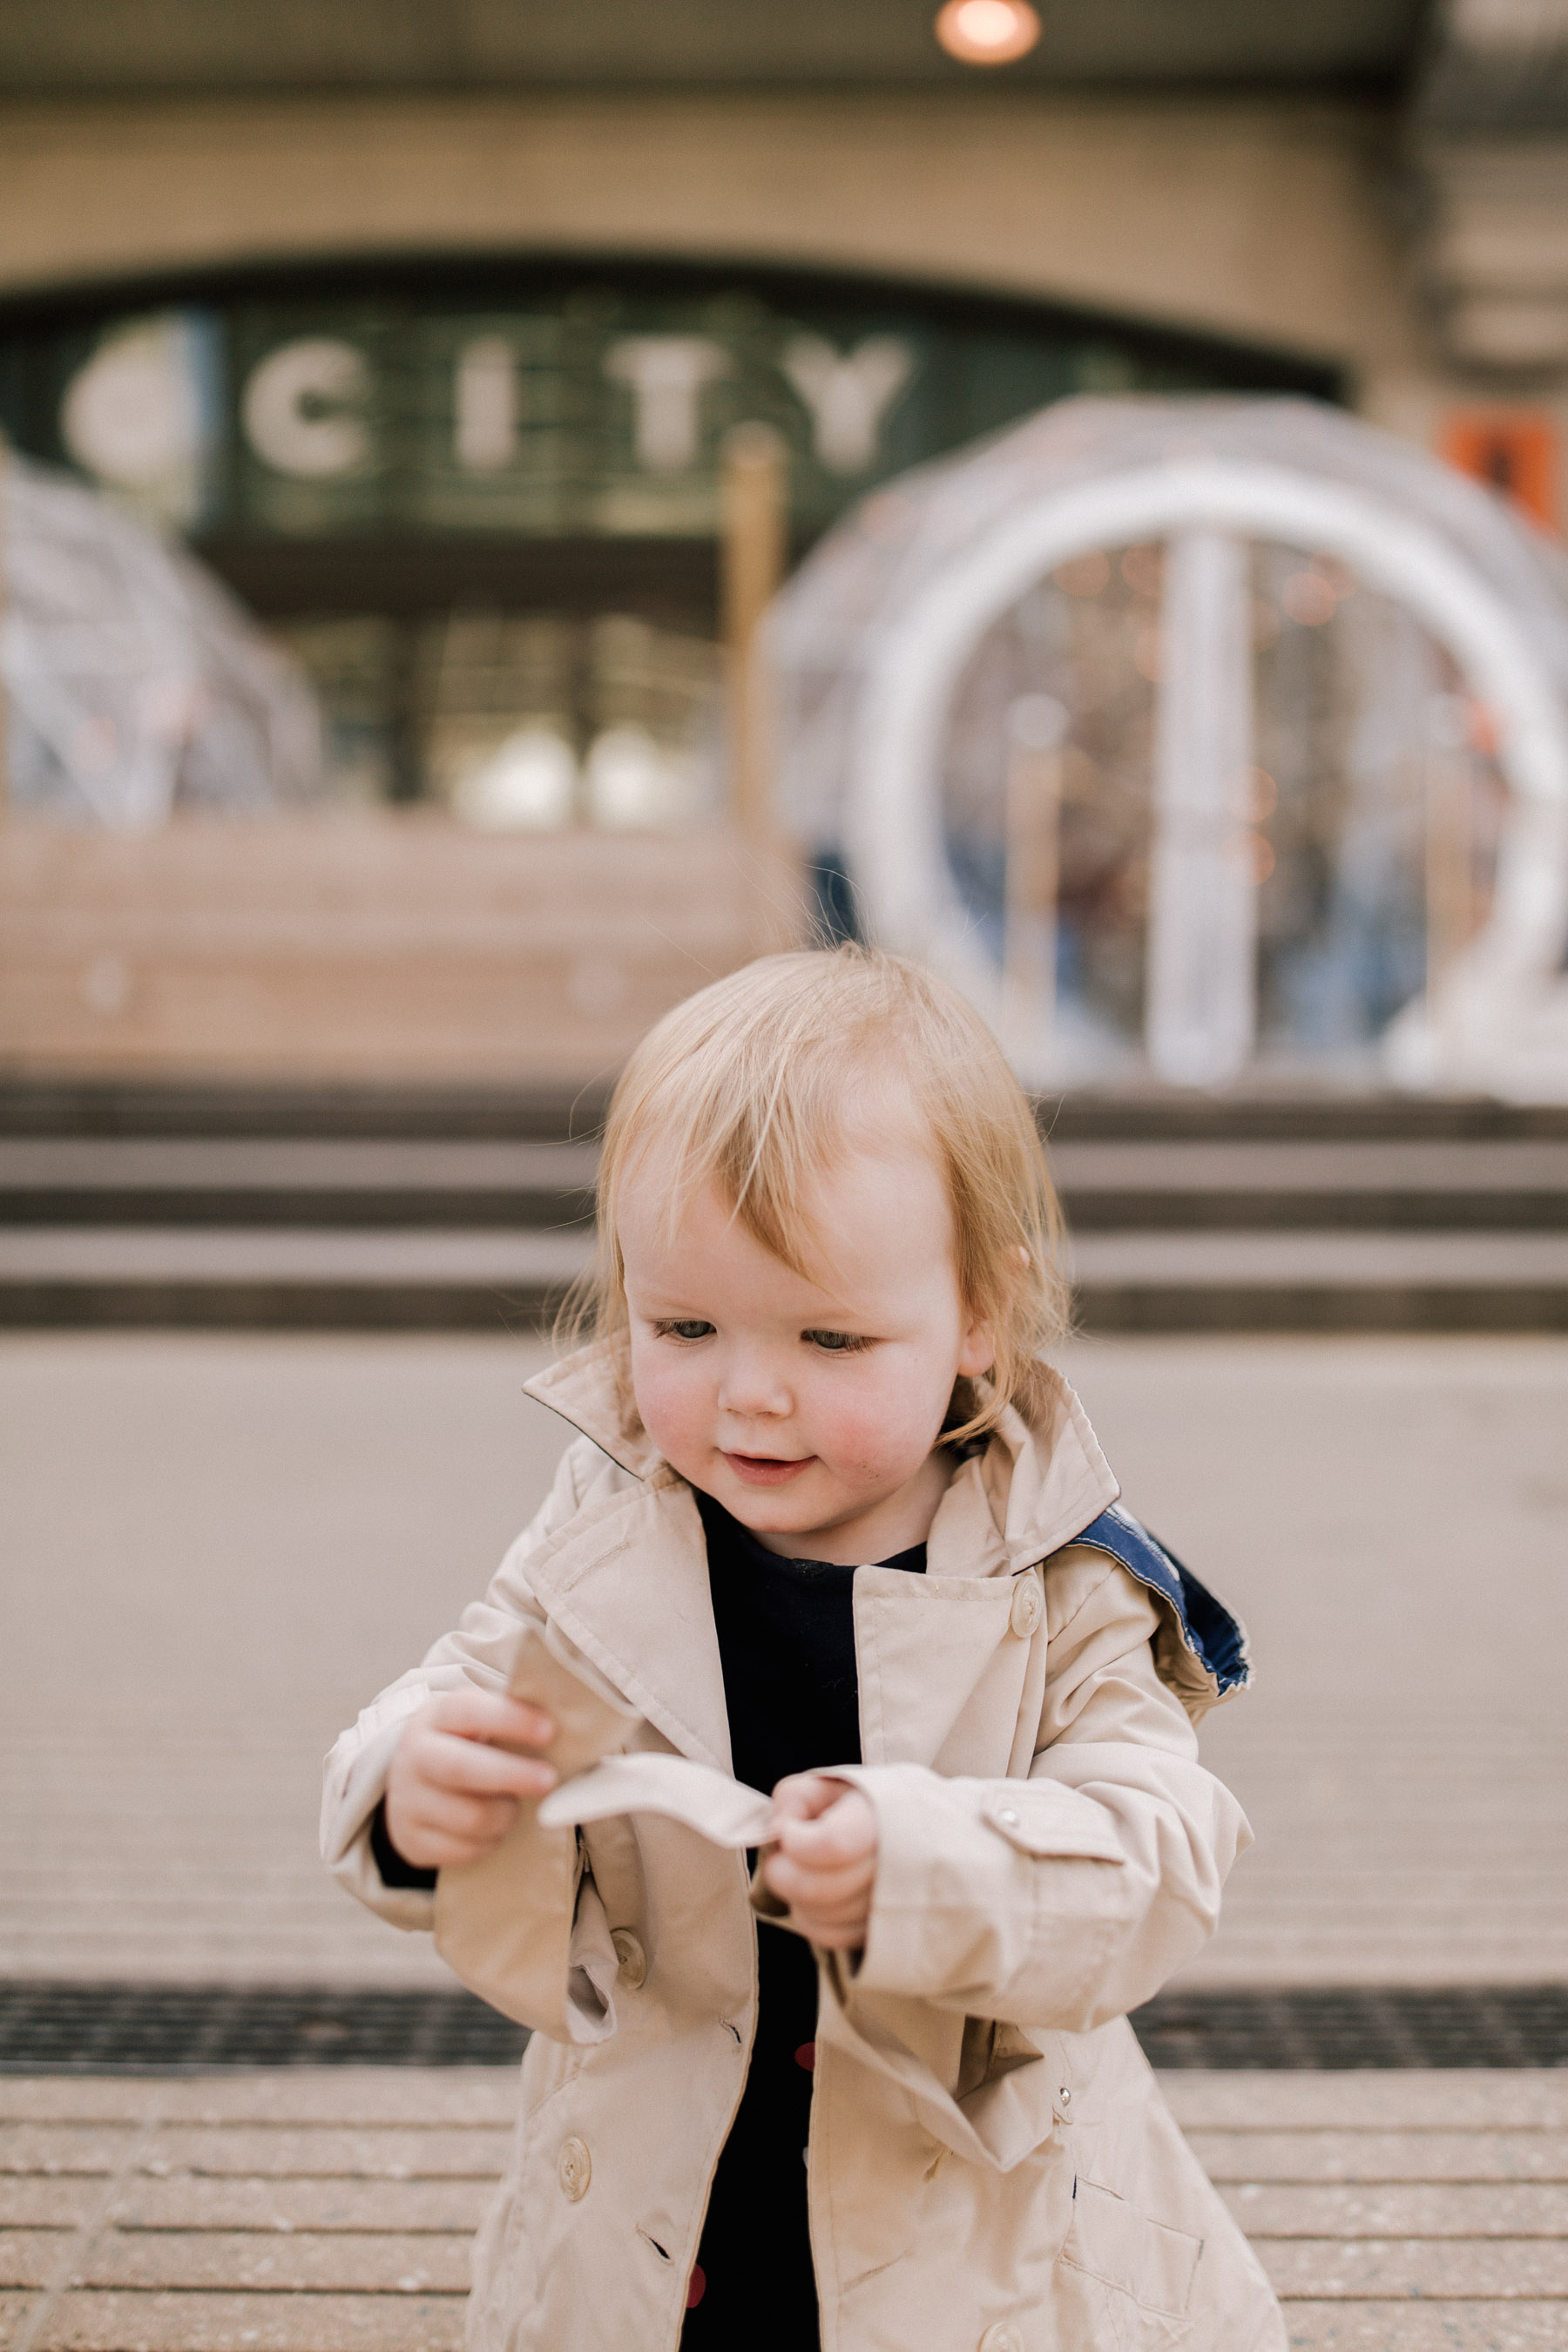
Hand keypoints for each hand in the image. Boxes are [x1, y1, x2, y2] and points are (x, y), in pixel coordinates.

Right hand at [384, 1689, 556, 1869]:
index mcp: (436, 1717)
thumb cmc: (464, 1746)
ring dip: (505, 1814)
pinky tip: (494, 1829)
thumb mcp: (477, 1723)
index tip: (549, 1731)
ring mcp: (408, 1800)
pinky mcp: (411, 1840)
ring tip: (515, 1806)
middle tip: (549, 1779)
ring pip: (468, 1817)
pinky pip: (462, 1850)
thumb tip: (569, 1728)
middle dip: (512, 1775)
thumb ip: (512, 1720)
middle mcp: (415, 1756)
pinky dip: (489, 1842)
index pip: (469, 1711)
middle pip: (461, 1768)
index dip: (510, 1720)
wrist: (410, 1784)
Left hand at [762, 1774, 878, 1950]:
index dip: (796, 1842)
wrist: (918, 1831)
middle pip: (820, 1889)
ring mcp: (891, 1905)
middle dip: (783, 1873)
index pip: (832, 1845)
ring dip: (795, 1897)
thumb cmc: (864, 1806)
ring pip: (822, 1916)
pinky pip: (832, 1936)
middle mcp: (894, 1866)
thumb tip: (778, 1829)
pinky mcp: (881, 1930)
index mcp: (880, 1820)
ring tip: (799, 1873)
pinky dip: (811, 1919)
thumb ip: (796, 1797)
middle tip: (778, 1857)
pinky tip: (812, 1897)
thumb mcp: (830, 1783)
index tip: (789, 1830)